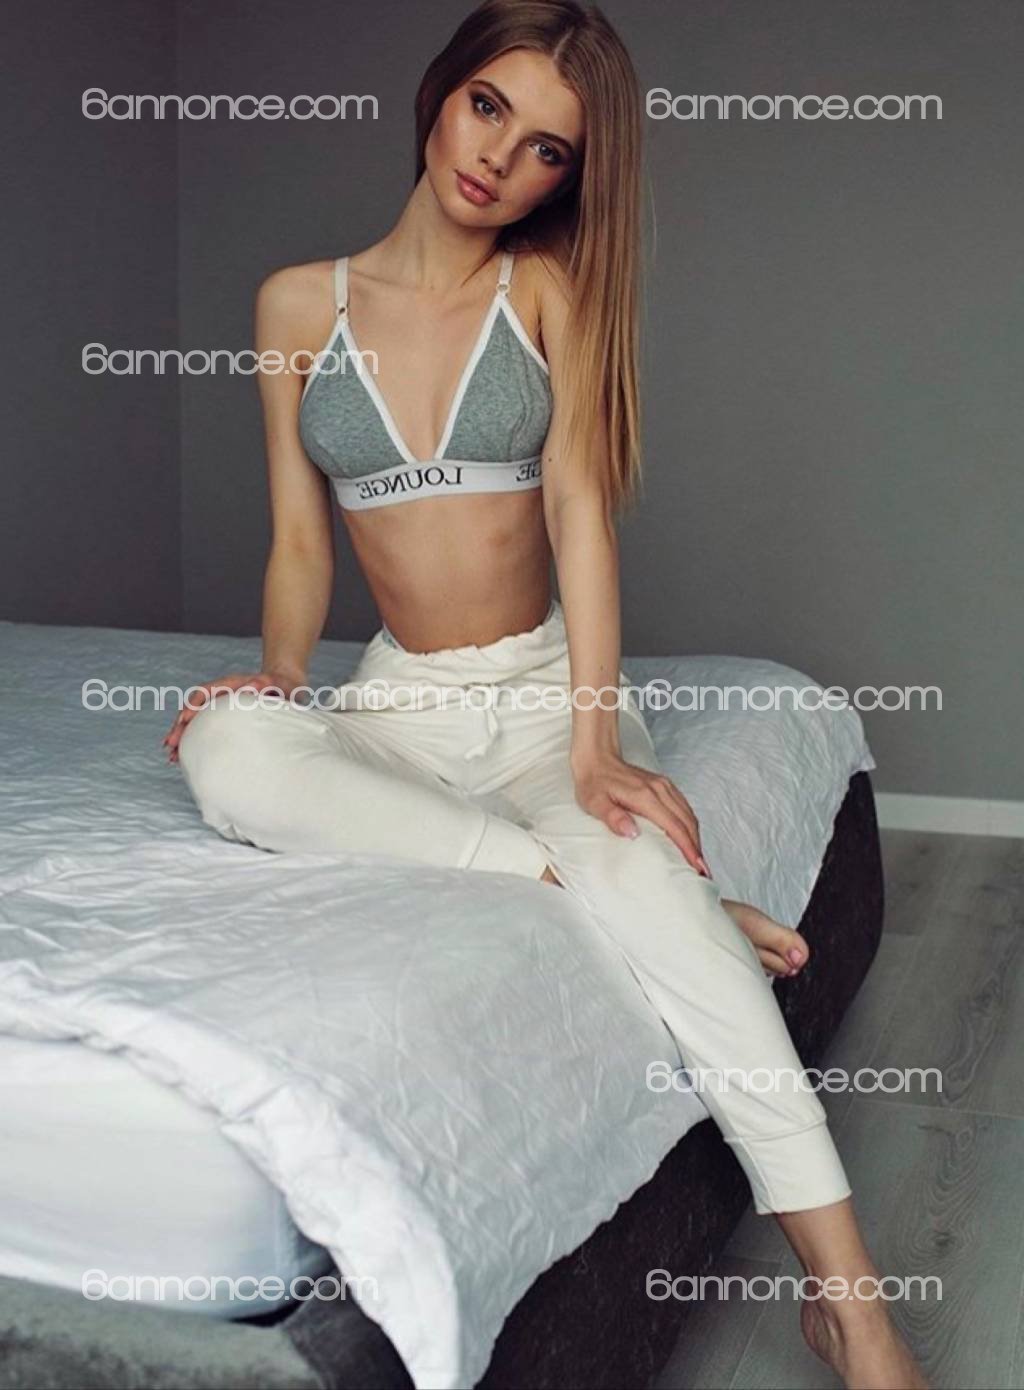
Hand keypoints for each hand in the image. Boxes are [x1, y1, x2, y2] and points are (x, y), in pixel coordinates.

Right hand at [162, 669, 304, 764]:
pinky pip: (203, 731)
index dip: (193, 705)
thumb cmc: (283, 687)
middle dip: (180, 727)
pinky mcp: (222, 721)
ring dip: (182, 737)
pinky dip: (193, 743)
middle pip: (193, 709)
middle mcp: (220, 696)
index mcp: (229, 685)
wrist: (287, 690)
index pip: (205, 692)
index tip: (185, 718)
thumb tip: (253, 685)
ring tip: (171, 755)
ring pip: (195, 723)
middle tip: (170, 744)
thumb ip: (266, 682)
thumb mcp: (277, 683)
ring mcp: (219, 709)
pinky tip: (182, 758)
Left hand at [571, 748, 712, 878]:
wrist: (596, 758)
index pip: (674, 826)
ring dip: (696, 838)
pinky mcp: (664, 786)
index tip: (696, 866)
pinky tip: (689, 838)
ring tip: (698, 860)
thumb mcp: (595, 803)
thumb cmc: (593, 782)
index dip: (688, 848)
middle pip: (687, 823)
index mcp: (645, 796)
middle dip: (697, 848)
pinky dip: (690, 826)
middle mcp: (660, 789)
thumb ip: (614, 818)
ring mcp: (664, 786)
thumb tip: (633, 833)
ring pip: (689, 815)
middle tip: (703, 872)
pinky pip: (684, 808)